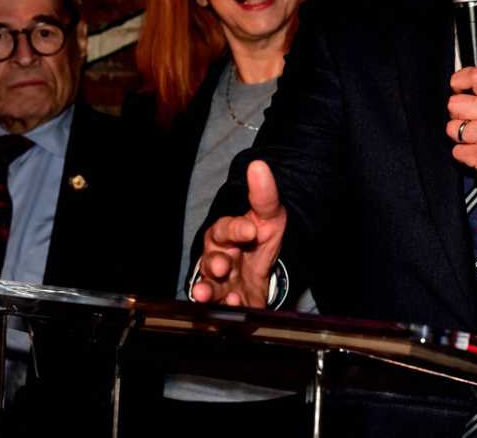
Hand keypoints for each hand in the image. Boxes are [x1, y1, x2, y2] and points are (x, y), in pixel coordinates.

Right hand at [192, 160, 285, 307]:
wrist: (267, 262)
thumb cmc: (260, 234)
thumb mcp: (269, 214)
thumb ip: (264, 194)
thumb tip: (258, 165)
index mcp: (226, 234)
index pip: (225, 229)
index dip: (236, 229)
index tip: (250, 230)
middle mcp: (218, 258)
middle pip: (210, 261)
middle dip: (214, 264)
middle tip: (222, 266)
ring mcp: (223, 282)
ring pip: (210, 288)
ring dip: (207, 292)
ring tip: (207, 296)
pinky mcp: (232, 301)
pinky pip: (225, 308)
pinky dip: (228, 309)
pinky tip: (234, 307)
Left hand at [446, 66, 476, 212]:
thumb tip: (465, 86)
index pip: (476, 76)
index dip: (459, 80)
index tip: (457, 88)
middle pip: (455, 104)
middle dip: (458, 115)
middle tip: (472, 123)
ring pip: (452, 129)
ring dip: (462, 138)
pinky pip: (457, 151)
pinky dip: (466, 155)